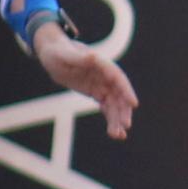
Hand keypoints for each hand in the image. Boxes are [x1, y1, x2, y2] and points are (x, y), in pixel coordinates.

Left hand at [32, 23, 138, 138]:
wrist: (53, 55)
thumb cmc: (58, 52)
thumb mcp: (65, 55)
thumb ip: (79, 58)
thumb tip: (93, 57)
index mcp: (101, 64)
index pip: (118, 78)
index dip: (126, 91)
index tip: (134, 104)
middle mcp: (105, 75)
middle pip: (119, 94)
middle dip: (123, 110)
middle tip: (126, 126)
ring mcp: (102, 84)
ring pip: (114, 104)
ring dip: (117, 119)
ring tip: (118, 136)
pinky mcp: (97, 92)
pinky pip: (107, 107)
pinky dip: (111, 119)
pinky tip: (113, 132)